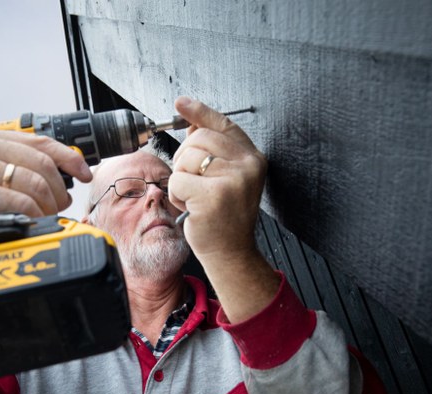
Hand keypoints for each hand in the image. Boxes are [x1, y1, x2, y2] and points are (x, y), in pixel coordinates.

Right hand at [0, 129, 91, 331]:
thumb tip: (66, 170)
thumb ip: (13, 169)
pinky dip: (34, 218)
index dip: (69, 157)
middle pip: (42, 163)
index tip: (85, 173)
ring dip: (48, 208)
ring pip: (36, 183)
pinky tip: (28, 226)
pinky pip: (22, 202)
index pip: (38, 140)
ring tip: (41, 221)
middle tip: (57, 210)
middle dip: (59, 190)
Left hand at [169, 97, 266, 261]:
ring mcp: (232, 181)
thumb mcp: (228, 178)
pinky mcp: (213, 196)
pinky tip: (192, 207)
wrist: (231, 252)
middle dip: (186, 159)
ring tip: (196, 197)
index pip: (223, 124)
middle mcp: (247, 166)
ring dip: (181, 179)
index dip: (200, 111)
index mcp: (253, 159)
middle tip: (195, 182)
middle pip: (198, 139)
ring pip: (186, 159)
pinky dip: (177, 195)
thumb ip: (214, 150)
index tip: (181, 103)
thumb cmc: (226, 216)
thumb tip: (193, 123)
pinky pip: (178, 181)